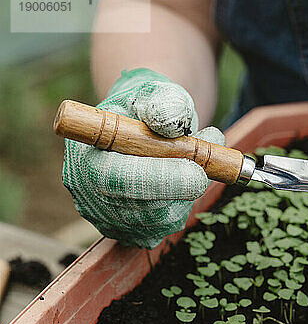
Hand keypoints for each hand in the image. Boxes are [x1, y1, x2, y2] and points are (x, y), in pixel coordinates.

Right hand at [63, 69, 223, 248]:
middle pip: (140, 208)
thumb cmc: (146, 106)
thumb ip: (162, 102)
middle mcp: (87, 192)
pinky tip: (182, 178)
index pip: (117, 179)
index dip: (161, 179)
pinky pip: (165, 226)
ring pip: (159, 220)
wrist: (141, 123)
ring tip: (193, 159)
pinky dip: (183, 203)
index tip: (198, 171)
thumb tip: (168, 119)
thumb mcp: (155, 92)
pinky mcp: (127, 230)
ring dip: (187, 193)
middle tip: (207, 161)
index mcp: (84, 153)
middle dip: (182, 188)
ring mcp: (105, 216)